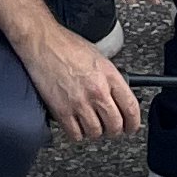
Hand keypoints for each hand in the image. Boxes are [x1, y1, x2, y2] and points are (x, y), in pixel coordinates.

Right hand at [23, 21, 141, 142]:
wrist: (43, 42)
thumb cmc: (67, 45)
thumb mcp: (98, 57)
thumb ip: (109, 78)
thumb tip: (117, 95)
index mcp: (109, 75)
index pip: (131, 107)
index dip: (133, 123)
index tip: (131, 127)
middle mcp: (97, 91)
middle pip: (115, 125)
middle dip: (114, 130)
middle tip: (110, 127)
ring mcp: (80, 103)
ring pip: (96, 133)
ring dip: (95, 131)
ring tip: (91, 123)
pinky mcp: (62, 111)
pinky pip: (76, 135)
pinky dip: (77, 133)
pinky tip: (76, 124)